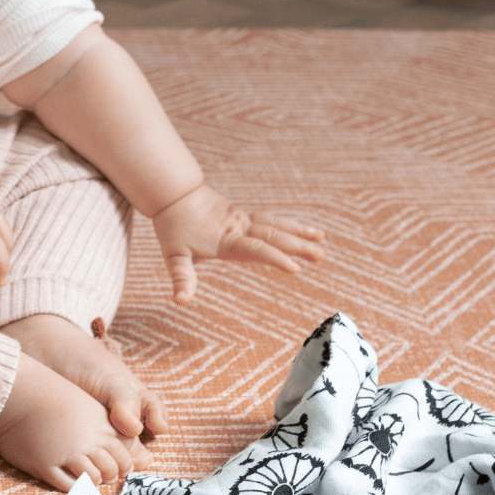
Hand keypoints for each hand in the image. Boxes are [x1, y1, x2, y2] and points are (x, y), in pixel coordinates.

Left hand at [152, 184, 323, 303]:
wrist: (173, 192)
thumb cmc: (172, 226)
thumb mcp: (172, 254)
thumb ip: (181, 277)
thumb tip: (180, 301)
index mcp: (226, 240)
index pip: (255, 249)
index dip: (275, 258)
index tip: (295, 268)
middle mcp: (239, 228)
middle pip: (273, 236)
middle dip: (298, 246)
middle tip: (321, 255)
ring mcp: (242, 219)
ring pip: (276, 225)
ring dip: (299, 232)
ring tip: (321, 239)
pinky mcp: (243, 215)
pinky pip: (270, 219)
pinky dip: (288, 224)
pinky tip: (302, 230)